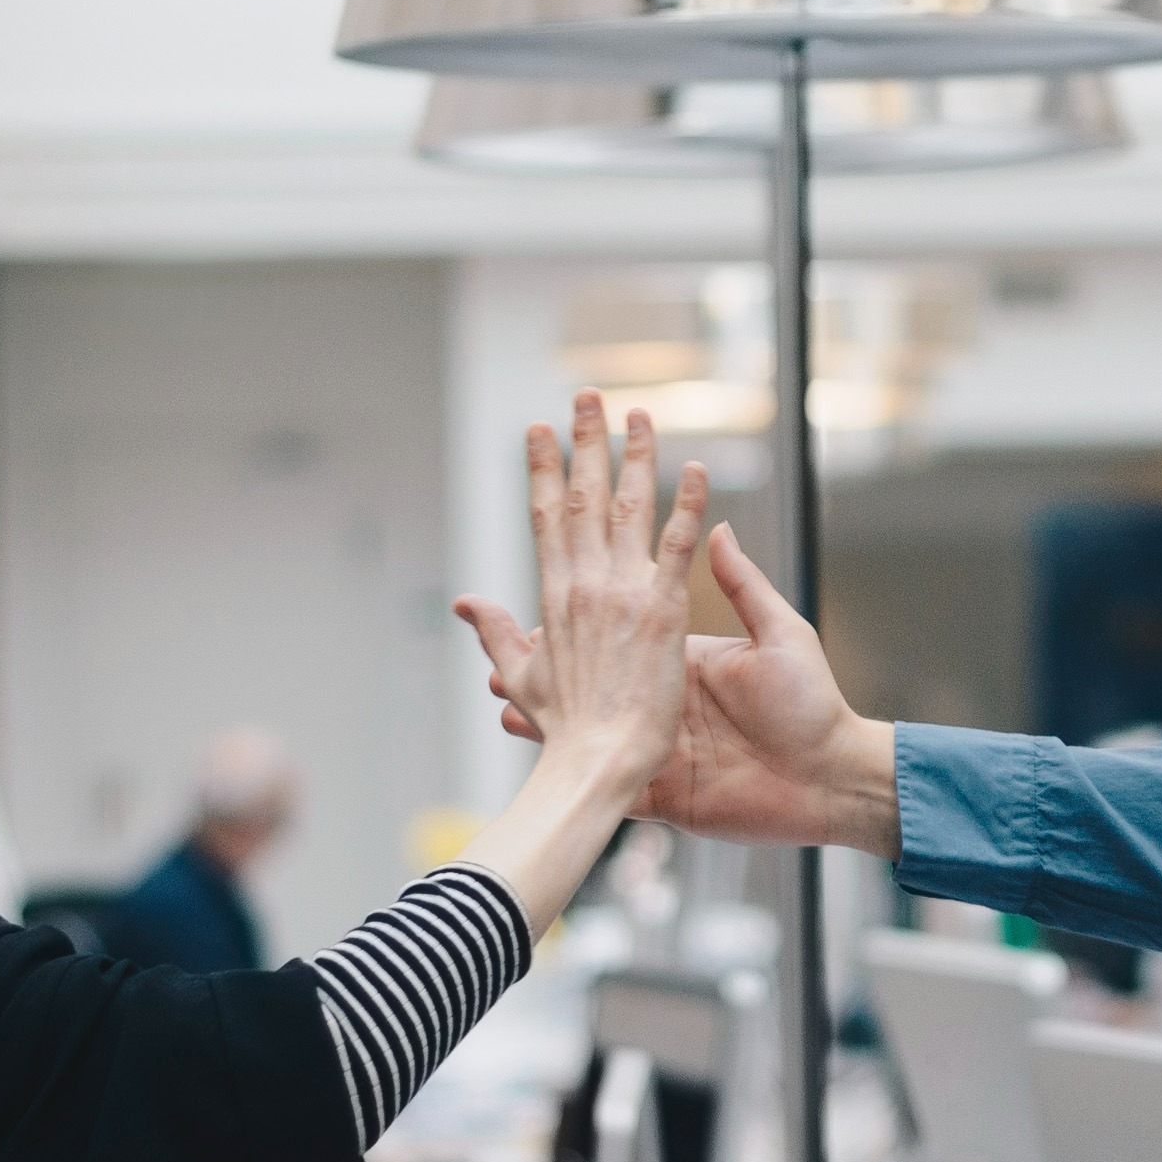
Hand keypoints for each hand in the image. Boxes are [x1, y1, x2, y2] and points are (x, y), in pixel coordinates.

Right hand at [447, 395, 704, 796]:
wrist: (598, 768)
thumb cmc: (562, 736)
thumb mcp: (520, 680)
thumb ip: (497, 634)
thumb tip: (466, 602)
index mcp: (553, 598)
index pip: (545, 518)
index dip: (540, 469)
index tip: (538, 429)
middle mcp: (584, 585)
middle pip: (582, 496)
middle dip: (585, 441)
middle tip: (587, 394)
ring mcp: (623, 594)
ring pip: (628, 507)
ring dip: (634, 454)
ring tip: (638, 411)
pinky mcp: (663, 612)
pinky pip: (679, 547)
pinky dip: (689, 505)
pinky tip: (696, 466)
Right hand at [468, 505, 892, 853]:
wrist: (833, 780)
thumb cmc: (814, 706)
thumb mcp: (779, 635)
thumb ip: (743, 586)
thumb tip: (717, 525)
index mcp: (690, 664)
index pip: (626, 635)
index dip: (588, 622)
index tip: (550, 602)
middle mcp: (668, 705)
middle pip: (599, 685)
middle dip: (552, 670)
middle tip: (503, 655)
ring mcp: (662, 750)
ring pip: (593, 735)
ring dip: (552, 720)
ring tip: (504, 702)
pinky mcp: (665, 793)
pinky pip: (609, 785)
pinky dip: (573, 775)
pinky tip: (542, 761)